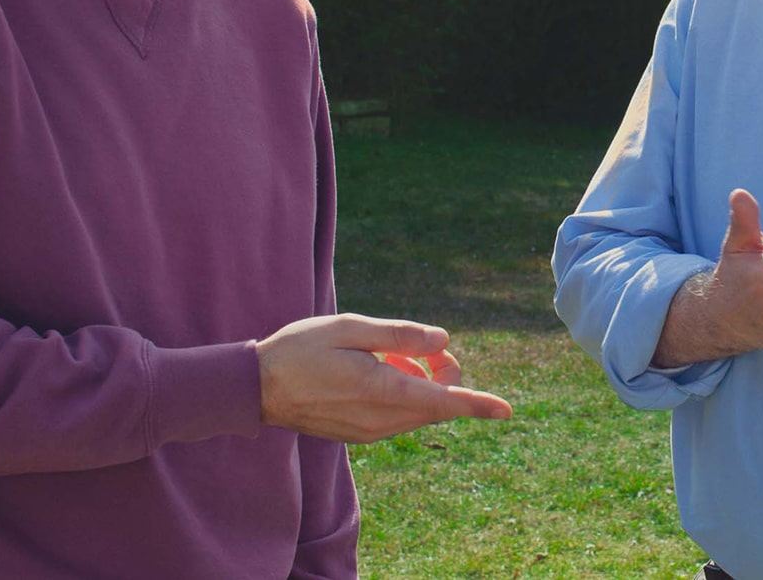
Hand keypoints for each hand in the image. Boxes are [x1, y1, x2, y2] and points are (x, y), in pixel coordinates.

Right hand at [256, 314, 511, 442]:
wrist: (256, 388)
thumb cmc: (301, 350)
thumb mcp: (351, 328)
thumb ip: (399, 335)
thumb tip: (442, 341)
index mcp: (382, 391)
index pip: (444, 402)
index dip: (478, 404)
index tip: (507, 410)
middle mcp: (381, 419)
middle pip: (436, 403)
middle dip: (445, 375)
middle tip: (422, 346)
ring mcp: (370, 431)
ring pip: (418, 410)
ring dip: (421, 382)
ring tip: (387, 355)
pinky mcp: (360, 434)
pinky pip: (398, 416)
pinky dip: (402, 393)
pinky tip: (376, 371)